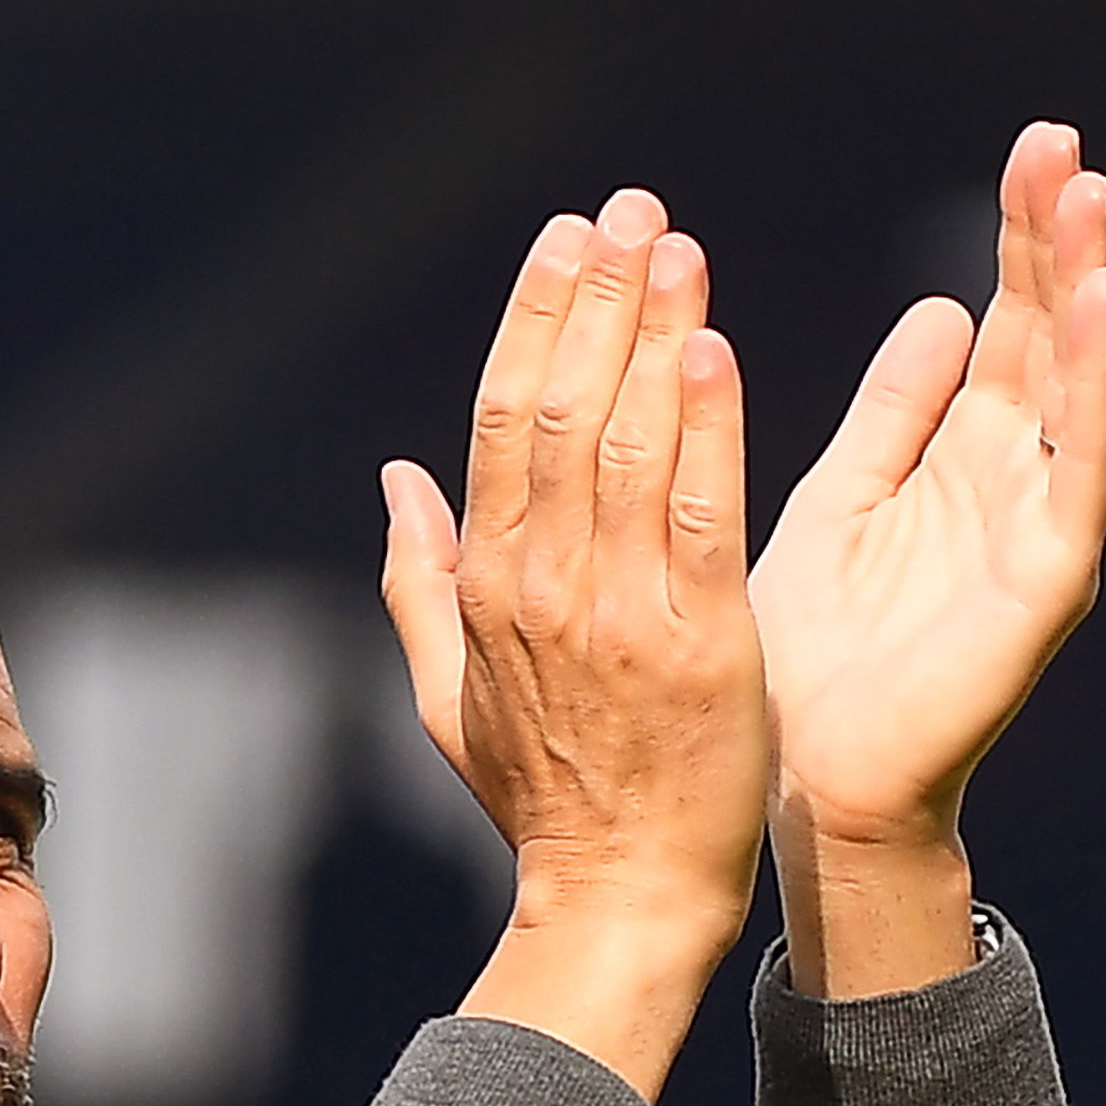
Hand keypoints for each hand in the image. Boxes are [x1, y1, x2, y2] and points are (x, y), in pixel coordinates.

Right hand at [378, 190, 771, 1097]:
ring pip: (629, 440)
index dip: (536, 319)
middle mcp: (544, 584)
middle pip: (562, 407)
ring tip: (676, 243)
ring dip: (652, 330)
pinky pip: (701, 512)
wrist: (620, 897)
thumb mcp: (448, 695)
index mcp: (487, 585)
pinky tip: (710, 347)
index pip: (504, 420)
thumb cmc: (544, 799)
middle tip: (630, 208)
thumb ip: (419, 581)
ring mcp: (619, 611)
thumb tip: (396, 477)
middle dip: (596, 295)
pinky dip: (705, 426)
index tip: (567, 241)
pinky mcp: (700, 641)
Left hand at [752, 122, 1105, 994]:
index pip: (1004, 325)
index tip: (1032, 151)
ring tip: (1089, 204)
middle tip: (1063, 146)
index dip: (1019, 242)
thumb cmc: (814, 654)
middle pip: (1047, 340)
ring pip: (1077, 390)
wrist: (806, 782)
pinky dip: (1093, 388)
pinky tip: (1096, 312)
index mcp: (960, 460)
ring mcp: (1038, 531)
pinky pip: (1080, 469)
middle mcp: (1013, 486)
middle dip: (1058, 243)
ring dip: (1086, 295)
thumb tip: (943, 306)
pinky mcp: (1046, 582)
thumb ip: (893, 411)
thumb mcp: (842, 498)